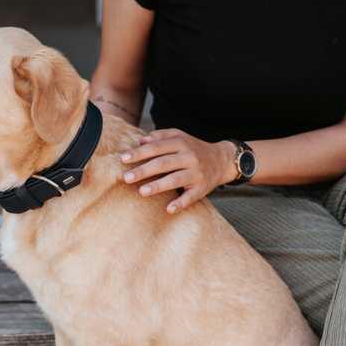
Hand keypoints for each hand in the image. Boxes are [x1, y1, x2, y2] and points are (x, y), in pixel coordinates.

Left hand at [119, 128, 235, 213]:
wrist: (222, 159)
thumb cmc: (194, 148)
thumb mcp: (180, 137)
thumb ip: (160, 136)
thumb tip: (140, 141)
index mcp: (181, 143)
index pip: (157, 148)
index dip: (139, 153)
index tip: (123, 159)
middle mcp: (189, 157)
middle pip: (163, 163)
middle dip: (144, 170)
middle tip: (126, 177)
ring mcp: (196, 173)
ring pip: (176, 179)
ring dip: (159, 186)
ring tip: (142, 191)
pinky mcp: (203, 188)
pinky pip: (191, 197)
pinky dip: (181, 203)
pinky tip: (169, 209)